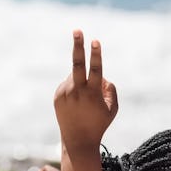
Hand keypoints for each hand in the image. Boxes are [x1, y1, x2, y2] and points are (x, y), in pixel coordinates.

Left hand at [53, 30, 117, 150]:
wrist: (77, 140)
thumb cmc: (99, 123)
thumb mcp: (113, 108)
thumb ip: (111, 89)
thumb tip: (102, 76)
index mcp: (93, 93)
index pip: (95, 69)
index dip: (96, 54)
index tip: (95, 41)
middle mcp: (77, 91)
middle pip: (77, 63)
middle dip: (78, 46)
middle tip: (77, 30)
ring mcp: (65, 92)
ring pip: (76, 76)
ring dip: (82, 82)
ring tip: (85, 102)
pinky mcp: (57, 95)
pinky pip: (68, 84)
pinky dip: (75, 89)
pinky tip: (77, 104)